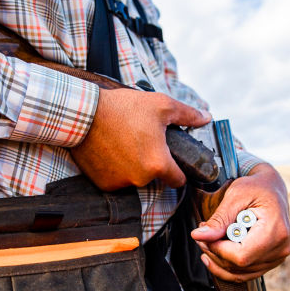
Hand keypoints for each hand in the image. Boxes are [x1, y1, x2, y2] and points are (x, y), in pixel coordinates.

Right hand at [70, 87, 210, 190]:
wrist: (83, 114)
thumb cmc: (123, 108)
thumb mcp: (161, 105)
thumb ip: (187, 115)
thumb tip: (206, 117)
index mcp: (158, 164)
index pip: (178, 180)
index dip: (178, 169)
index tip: (172, 159)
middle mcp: (140, 179)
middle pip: (155, 177)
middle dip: (152, 162)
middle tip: (143, 140)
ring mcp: (120, 184)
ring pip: (135, 179)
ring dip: (133, 166)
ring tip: (124, 143)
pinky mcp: (104, 185)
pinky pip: (117, 180)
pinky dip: (116, 169)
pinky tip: (111, 151)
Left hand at [190, 163, 289, 281]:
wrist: (272, 189)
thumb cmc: (256, 187)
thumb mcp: (235, 196)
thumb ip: (219, 219)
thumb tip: (198, 236)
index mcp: (276, 231)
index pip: (242, 255)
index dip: (218, 249)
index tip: (205, 235)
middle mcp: (280, 248)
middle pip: (239, 266)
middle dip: (215, 253)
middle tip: (202, 235)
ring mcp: (277, 257)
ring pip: (240, 274)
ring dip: (218, 261)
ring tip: (207, 240)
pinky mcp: (271, 261)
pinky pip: (246, 273)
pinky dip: (227, 266)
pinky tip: (214, 253)